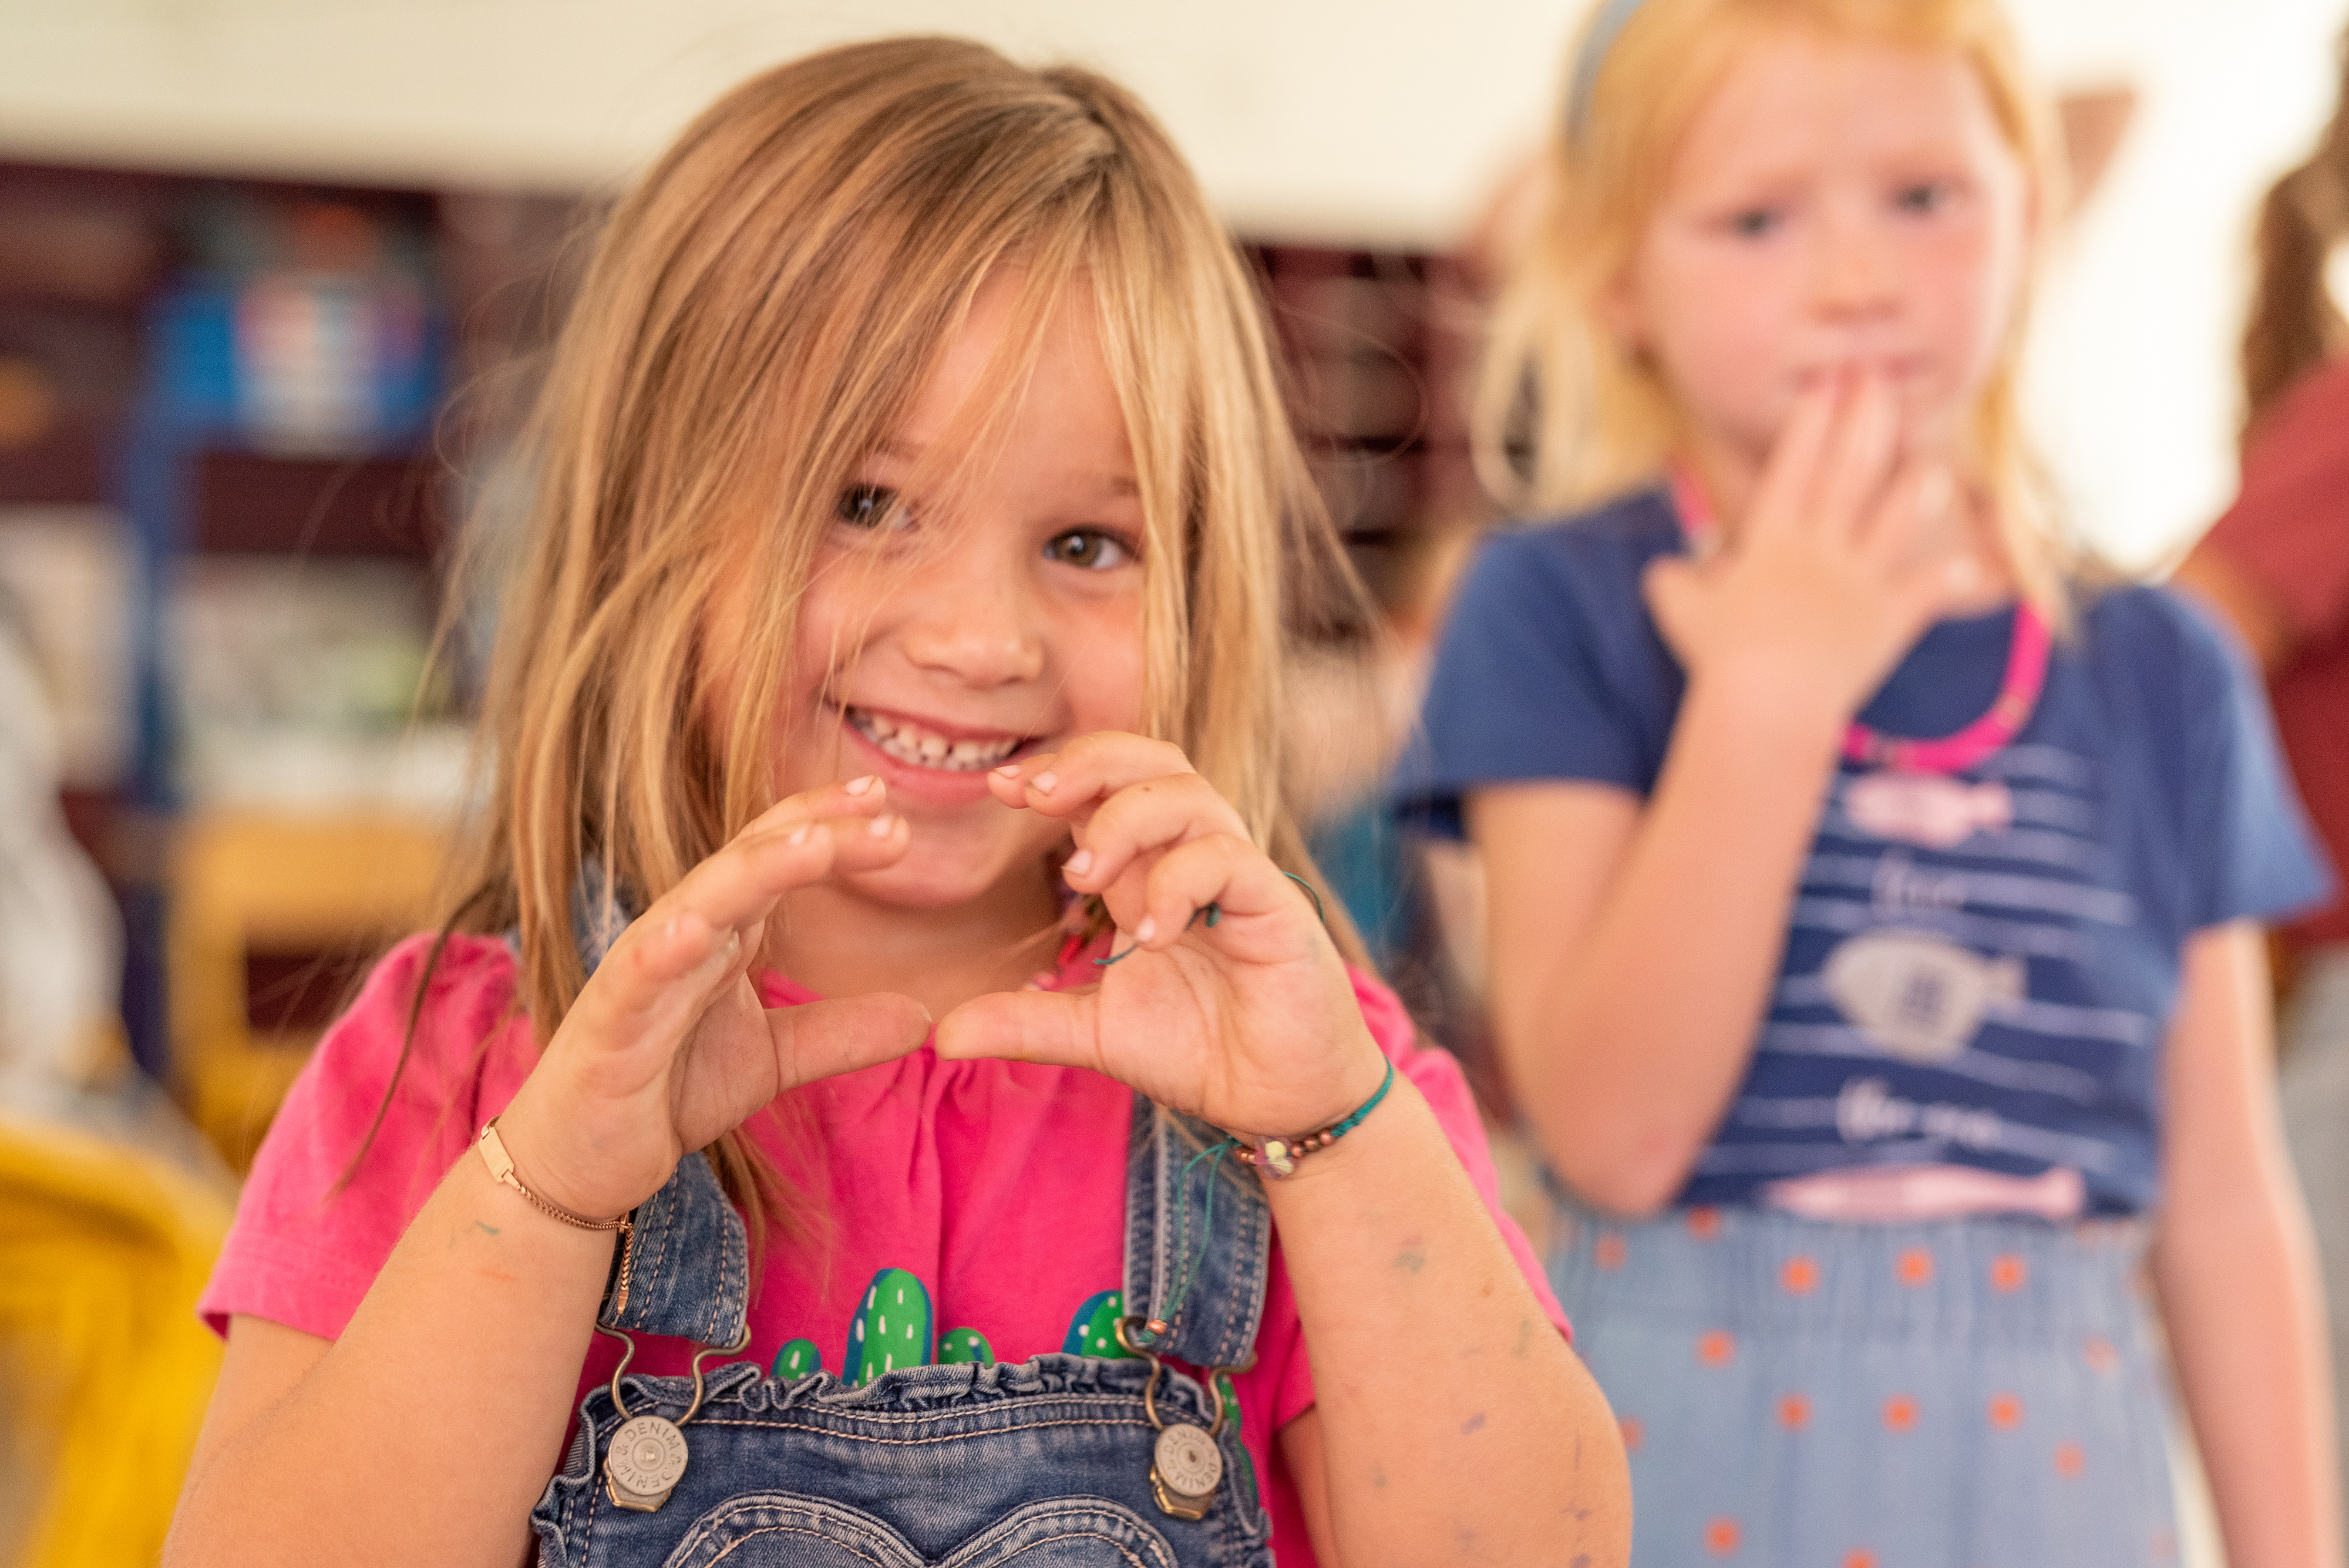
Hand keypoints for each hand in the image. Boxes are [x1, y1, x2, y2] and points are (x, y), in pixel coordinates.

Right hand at [493, 779, 931, 1219]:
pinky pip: (638, 977)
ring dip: (756, 869)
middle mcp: (682, 933)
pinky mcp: (609, 1025)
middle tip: (885, 812)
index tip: (889, 802)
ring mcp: (642, 973)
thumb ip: (842, 1032)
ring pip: (700, 902)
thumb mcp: (773, 1058)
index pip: (776, 855)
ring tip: (816, 843)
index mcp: (722, 932)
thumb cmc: (667, 1090)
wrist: (580, 1163)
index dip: (828, 821)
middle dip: (816, 832)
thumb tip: (926, 1016)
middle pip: (751, 863)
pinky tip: (697, 926)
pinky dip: (664, 947)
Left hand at [934, 734, 1386, 1137]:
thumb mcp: (1094, 1033)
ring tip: (1084, 878)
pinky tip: (1151, 933)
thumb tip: (940, 1035)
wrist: (1278, 1100)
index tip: (998, 788)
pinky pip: (1229, 861)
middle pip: (1152, 761)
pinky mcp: (1277, 909)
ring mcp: (1240, 877)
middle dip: (1088, 763)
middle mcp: (1193, 858)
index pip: (1105, 786)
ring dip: (1126, 821)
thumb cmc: (1199, 1048)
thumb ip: (1025, 1021)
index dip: (1055, 772)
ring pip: (1190, 796)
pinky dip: (1180, 882)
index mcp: (1148, 870)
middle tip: (1033, 797)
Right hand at [1642, 370, 1980, 727]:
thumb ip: (1675, 581)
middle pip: (1852, 471)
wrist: (1769, 702)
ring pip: (1900, 519)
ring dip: (1919, 486)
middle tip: (1881, 380)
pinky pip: (1925, 592)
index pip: (1794, 465)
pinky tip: (1969, 564)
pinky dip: (1947, 579)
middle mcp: (1823, 547)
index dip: (1812, 421)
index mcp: (1773, 539)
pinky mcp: (1888, 621)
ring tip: (1932, 460)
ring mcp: (1861, 581)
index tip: (1827, 381)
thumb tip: (1667, 571)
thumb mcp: (1680, 610)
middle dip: (1868, 419)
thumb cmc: (1719, 656)